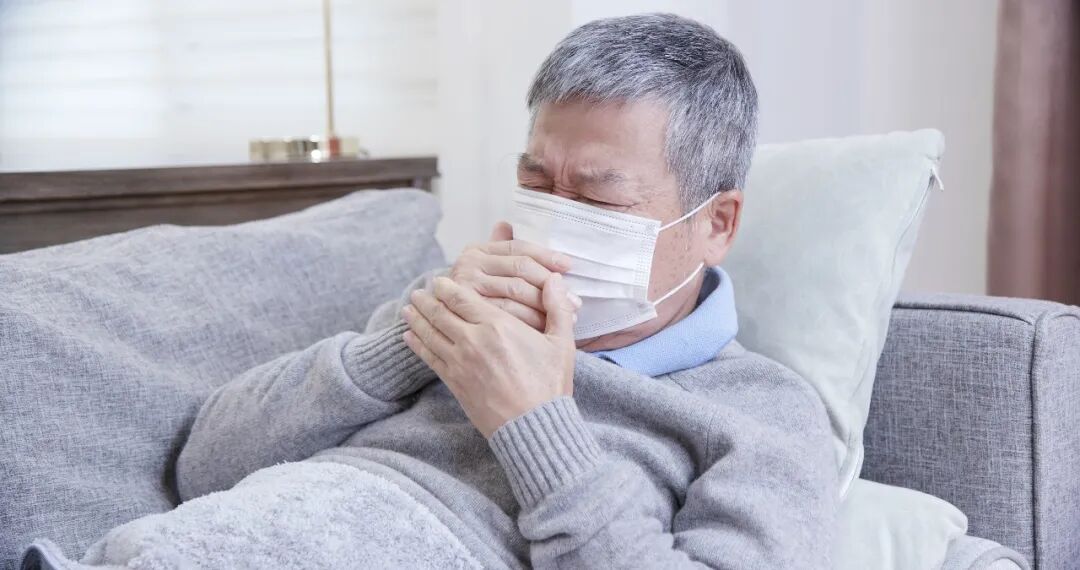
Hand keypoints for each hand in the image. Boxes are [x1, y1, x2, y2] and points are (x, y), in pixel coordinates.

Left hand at [401, 274, 577, 437]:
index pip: (462, 298)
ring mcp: (460, 362)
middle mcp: (473, 340)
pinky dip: (416, 344)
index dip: (447, 287)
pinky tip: (409, 337)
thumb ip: (557, 307)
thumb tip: (555, 279)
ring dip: (416, 319)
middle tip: (417, 292)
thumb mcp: (562, 343)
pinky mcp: (454, 382)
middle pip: (441, 313)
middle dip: (427, 300)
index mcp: (498, 325)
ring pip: (430, 333)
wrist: (533, 427)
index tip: (439, 280)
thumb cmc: (549, 385)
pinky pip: (429, 358)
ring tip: (407, 309)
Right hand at [449, 222, 578, 330]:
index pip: (518, 248)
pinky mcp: (468, 312)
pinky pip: (506, 315)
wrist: (445, 322)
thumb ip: (501, 249)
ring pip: (515, 292)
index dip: (546, 256)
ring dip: (545, 305)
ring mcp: (466, 287)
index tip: (568, 266)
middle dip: (551, 285)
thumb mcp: (488, 268)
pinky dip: (530, 322)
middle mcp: (469, 264)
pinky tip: (547, 329)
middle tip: (575, 301)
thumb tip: (506, 224)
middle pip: (520, 270)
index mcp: (478, 250)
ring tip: (568, 317)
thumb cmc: (476, 295)